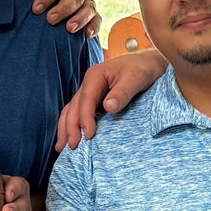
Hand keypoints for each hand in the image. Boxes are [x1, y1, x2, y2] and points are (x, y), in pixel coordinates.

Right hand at [55, 48, 169, 150]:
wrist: (148, 63)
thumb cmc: (142, 68)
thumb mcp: (136, 78)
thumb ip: (122, 93)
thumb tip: (108, 107)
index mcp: (95, 75)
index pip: (85, 99)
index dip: (85, 118)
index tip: (89, 135)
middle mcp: (88, 83)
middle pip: (73, 107)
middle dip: (71, 127)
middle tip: (73, 147)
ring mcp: (89, 91)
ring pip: (71, 110)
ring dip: (65, 128)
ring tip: (62, 148)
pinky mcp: (93, 98)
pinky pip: (78, 112)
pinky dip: (72, 124)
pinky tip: (69, 137)